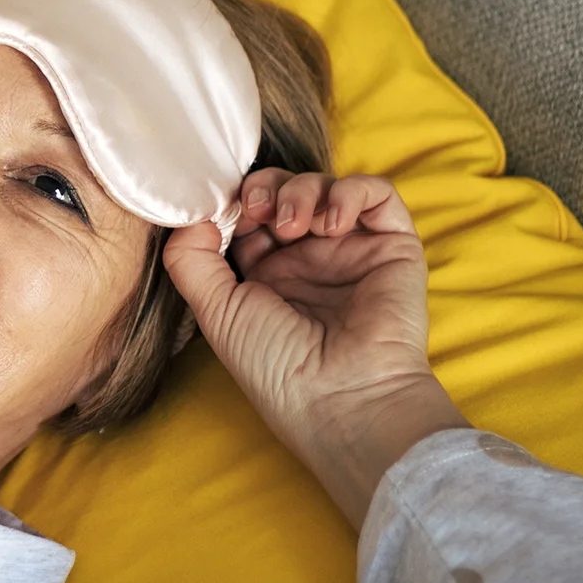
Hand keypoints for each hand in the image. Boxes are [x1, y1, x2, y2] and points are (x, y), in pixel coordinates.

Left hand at [162, 171, 466, 526]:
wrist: (342, 396)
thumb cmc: (277, 366)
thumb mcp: (216, 311)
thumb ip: (190, 259)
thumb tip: (190, 214)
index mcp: (268, 276)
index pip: (249, 215)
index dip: (236, 202)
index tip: (225, 212)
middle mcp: (309, 260)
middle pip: (285, 192)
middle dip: (266, 188)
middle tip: (258, 211)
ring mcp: (350, 251)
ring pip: (326, 186)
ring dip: (302, 191)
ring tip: (293, 226)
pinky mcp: (392, 246)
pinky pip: (377, 194)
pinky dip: (350, 192)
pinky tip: (331, 223)